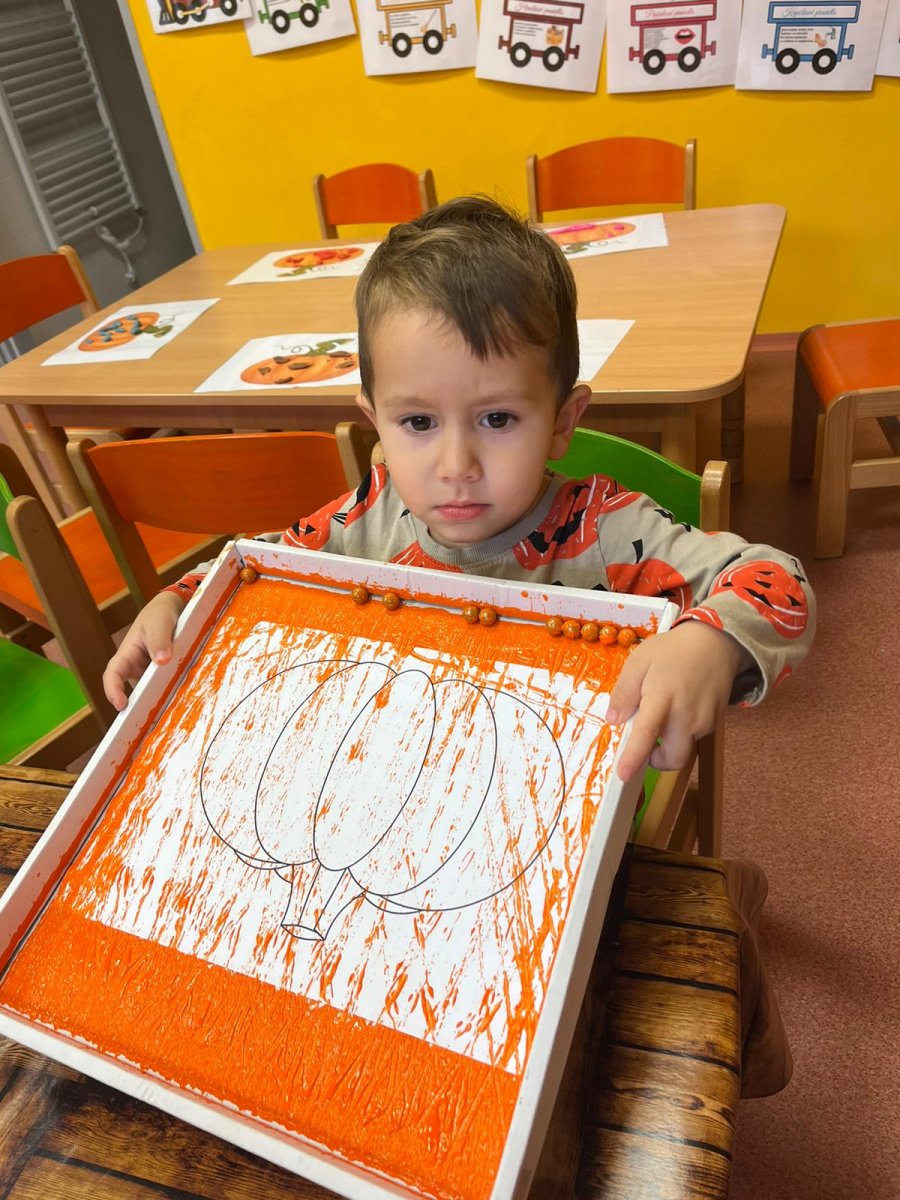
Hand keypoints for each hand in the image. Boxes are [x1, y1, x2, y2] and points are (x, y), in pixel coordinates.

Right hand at [103, 591, 186, 710]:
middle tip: (146, 723)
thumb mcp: (159, 622)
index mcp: (127, 654)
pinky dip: (170, 694)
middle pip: (131, 690)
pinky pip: (164, 686)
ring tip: (168, 715)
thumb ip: (160, 639)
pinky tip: (183, 702)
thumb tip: (161, 660)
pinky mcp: (163, 674)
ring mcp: (149, 672)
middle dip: (136, 706)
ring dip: (157, 701)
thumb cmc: (160, 613)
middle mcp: (135, 666)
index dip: (113, 690)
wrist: (173, 608)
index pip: (113, 674)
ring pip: (149, 691)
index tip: (120, 704)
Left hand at [606, 621, 746, 781]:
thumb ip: (624, 692)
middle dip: (655, 760)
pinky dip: (682, 733)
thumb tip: (613, 720)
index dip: (634, 757)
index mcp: (663, 697)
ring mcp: (704, 721)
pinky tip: (679, 709)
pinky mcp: (715, 723)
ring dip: (669, 744)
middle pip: (673, 758)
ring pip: (684, 749)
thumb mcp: (639, 662)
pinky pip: (694, 738)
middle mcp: (687, 715)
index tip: (624, 775)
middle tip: (645, 742)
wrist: (715, 643)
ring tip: (664, 713)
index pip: (647, 734)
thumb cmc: (672, 651)